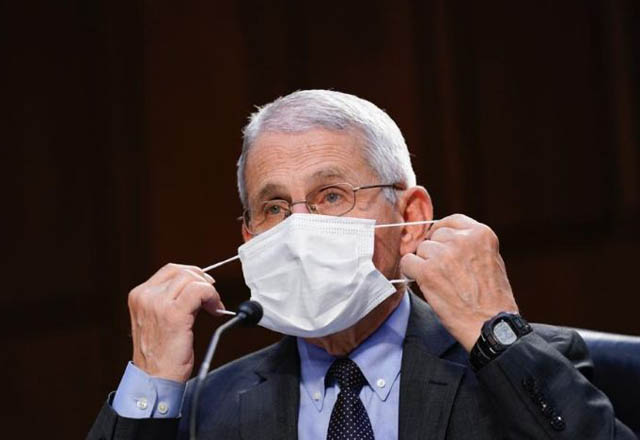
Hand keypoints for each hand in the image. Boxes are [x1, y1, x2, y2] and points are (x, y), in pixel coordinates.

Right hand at [128, 263, 224, 381]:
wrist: (154, 379)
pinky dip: (212, 296)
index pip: (170, 270)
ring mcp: (158, 304)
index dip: (191, 274)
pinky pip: (199, 291)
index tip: (204, 284)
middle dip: (202, 279)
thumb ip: (169, 300)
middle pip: (181, 271)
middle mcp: (146, 297)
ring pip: (191, 279)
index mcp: (139, 296)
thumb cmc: (159, 355)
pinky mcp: (174, 314)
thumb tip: (194, 287)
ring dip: (208, 290)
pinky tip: (215, 309)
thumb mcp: (157, 319)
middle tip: (212, 295)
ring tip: (213, 306)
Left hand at [400, 214, 517, 351]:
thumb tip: (443, 238)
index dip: (441, 232)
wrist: (490, 324)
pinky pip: (407, 262)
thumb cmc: (492, 298)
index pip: (451, 221)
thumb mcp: (491, 259)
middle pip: (433, 236)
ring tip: (440, 282)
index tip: (439, 243)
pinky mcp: (428, 271)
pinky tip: (424, 284)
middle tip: (443, 272)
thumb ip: (470, 245)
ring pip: (420, 250)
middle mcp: (462, 239)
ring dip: (424, 264)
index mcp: (481, 234)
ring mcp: (444, 254)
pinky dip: (411, 272)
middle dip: (434, 252)